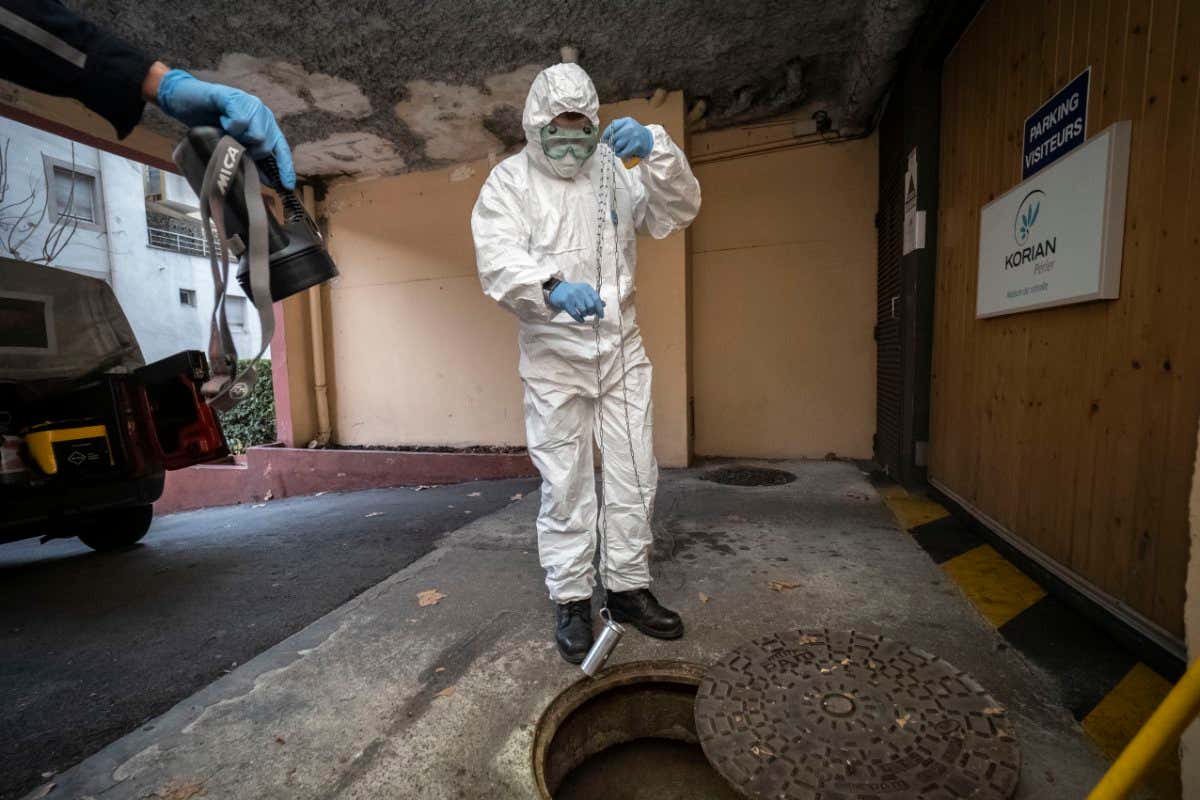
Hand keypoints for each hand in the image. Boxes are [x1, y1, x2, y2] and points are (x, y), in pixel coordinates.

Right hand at [155, 69, 295, 189]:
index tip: (286, 186)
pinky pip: (241, 121)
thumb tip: (268, 180)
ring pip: (258, 135)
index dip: (284, 167)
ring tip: (226, 130)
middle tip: (234, 143)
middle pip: (267, 145)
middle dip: (251, 152)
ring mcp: (250, 104)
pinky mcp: (234, 97)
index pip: (281, 148)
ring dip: (239, 139)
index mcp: (265, 124)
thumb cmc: (208, 122)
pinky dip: (231, 126)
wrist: (183, 100)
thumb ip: (250, 157)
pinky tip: (222, 120)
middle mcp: (262, 113)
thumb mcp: (233, 144)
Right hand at [548, 281, 605, 321]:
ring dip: (585, 315)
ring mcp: (572, 296)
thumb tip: (603, 305)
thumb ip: (593, 298)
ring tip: (583, 314)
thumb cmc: (572, 292)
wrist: (556, 289)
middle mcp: (580, 291)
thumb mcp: (584, 292)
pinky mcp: (566, 302)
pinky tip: (581, 320)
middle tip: (590, 314)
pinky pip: (575, 314)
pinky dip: (579, 319)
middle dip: (592, 312)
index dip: (600, 309)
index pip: (596, 299)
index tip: (601, 316)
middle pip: (591, 305)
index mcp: (586, 288)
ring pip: (583, 310)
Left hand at [602, 118, 653, 159]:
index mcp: (626, 121)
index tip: (603, 139)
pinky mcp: (636, 145)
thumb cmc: (634, 133)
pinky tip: (620, 153)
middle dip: (610, 143)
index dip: (606, 134)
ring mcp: (634, 136)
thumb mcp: (626, 126)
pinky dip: (619, 154)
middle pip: (614, 137)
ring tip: (617, 149)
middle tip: (611, 146)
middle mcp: (630, 127)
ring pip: (617, 145)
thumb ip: (616, 129)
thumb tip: (604, 138)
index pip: (612, 126)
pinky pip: (623, 152)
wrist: (648, 139)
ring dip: (615, 149)